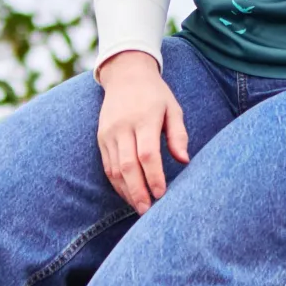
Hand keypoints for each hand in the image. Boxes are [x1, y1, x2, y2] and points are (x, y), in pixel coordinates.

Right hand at [96, 51, 189, 213]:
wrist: (125, 74)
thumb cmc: (155, 94)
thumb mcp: (173, 108)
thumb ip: (179, 134)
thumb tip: (184, 160)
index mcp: (144, 118)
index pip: (147, 153)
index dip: (153, 176)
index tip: (162, 193)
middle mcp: (123, 126)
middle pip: (128, 165)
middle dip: (138, 191)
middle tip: (148, 211)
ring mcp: (109, 133)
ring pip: (114, 169)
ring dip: (126, 191)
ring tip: (139, 208)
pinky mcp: (101, 138)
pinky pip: (107, 165)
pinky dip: (117, 183)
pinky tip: (128, 194)